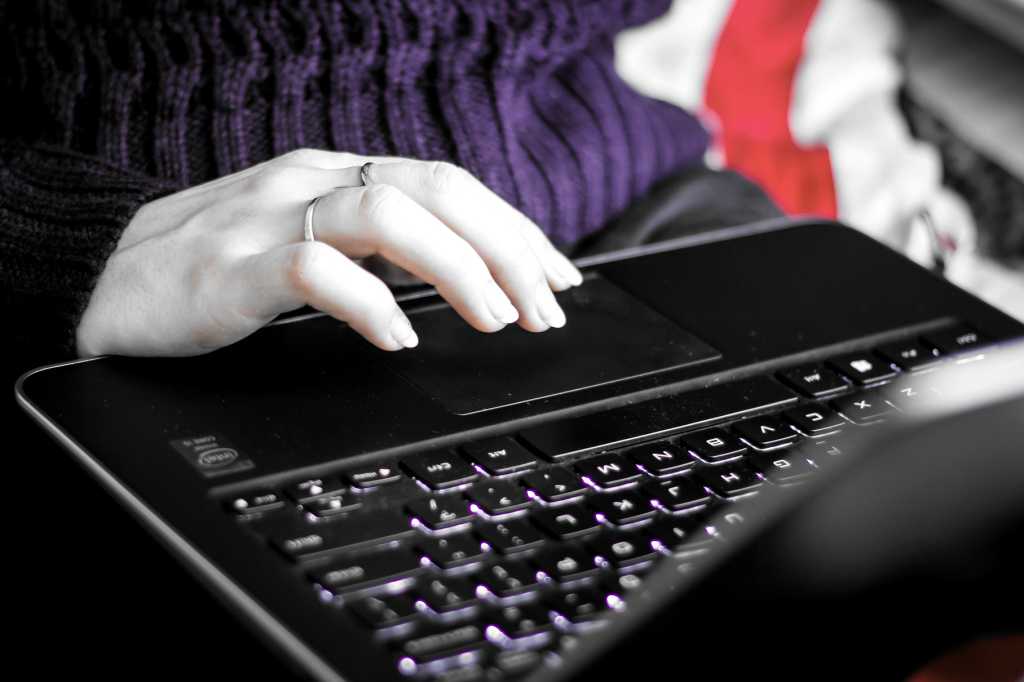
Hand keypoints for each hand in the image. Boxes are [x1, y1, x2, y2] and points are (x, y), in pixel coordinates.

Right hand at [75, 149, 582, 356]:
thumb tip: (467, 275)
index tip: (559, 276)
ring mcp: (271, 220)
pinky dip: (369, 303)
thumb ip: (383, 250)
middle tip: (547, 307)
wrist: (109, 275)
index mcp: (341, 177)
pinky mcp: (231, 268)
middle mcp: (314, 183)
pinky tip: (399, 337)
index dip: (515, 230)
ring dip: (457, 269)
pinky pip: (313, 271)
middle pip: (437, 192)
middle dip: (508, 249)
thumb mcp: (316, 243)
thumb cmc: (220, 265)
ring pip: (388, 217)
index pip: (452, 187)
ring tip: (496, 319)